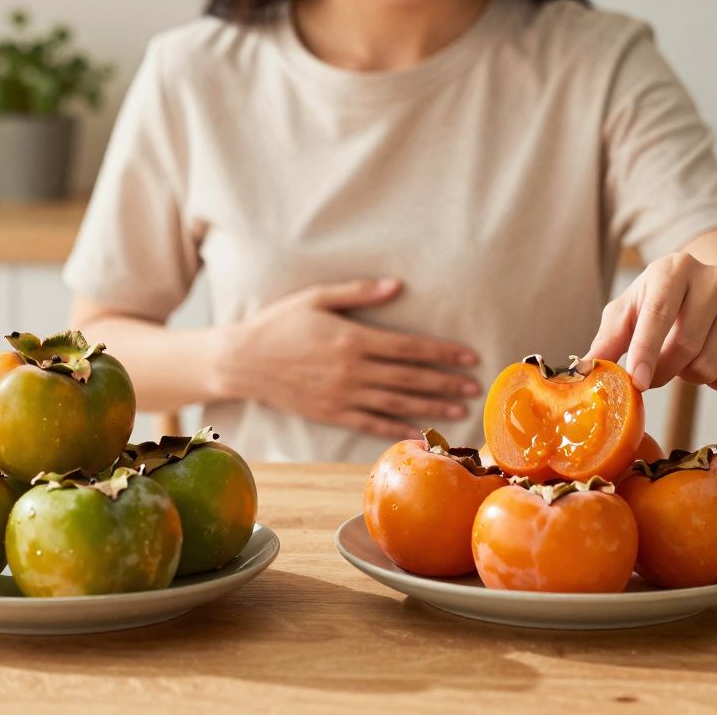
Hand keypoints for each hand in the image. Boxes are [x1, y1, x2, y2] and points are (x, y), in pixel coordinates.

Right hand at [213, 278, 480, 439]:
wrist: (242, 360)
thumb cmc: (279, 323)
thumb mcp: (316, 298)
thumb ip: (359, 292)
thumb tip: (397, 285)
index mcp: (353, 339)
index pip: (410, 347)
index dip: (442, 353)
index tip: (468, 357)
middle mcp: (352, 370)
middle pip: (410, 377)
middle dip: (446, 383)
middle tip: (474, 387)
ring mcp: (341, 395)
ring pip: (396, 402)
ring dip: (430, 407)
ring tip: (457, 410)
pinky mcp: (330, 413)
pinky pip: (370, 423)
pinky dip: (395, 428)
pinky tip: (417, 432)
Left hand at [587, 253, 716, 391]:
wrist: (714, 296)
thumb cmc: (659, 304)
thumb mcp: (629, 312)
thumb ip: (607, 339)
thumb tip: (586, 369)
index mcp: (674, 268)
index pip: (659, 314)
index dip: (646, 352)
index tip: (637, 382)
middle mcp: (713, 278)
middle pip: (685, 346)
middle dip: (661, 372)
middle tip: (649, 376)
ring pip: (708, 366)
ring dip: (686, 377)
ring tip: (681, 359)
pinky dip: (712, 382)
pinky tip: (707, 361)